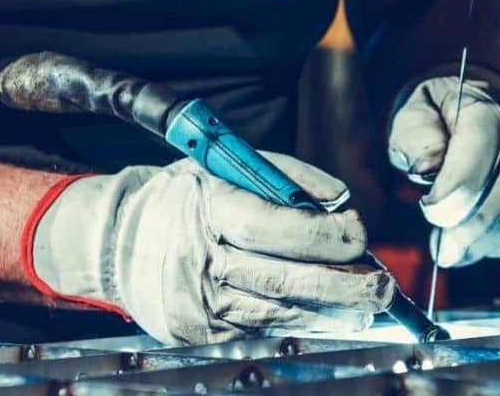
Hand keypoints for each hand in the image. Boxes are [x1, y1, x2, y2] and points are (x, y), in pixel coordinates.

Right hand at [24, 154, 392, 345]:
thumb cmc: (186, 198)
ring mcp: (198, 305)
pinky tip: (331, 319)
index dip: (325, 236)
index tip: (360, 234)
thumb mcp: (227, 165)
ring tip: (367, 305)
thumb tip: (342, 200)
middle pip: (285, 281)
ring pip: (279, 315)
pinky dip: (302, 326)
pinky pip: (262, 332)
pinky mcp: (200, 334)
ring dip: (332, 313)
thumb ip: (288, 177)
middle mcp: (201, 261)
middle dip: (344, 287)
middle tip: (383, 287)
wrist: (116, 241)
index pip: (274, 228)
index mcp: (207, 210)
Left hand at [388, 68, 499, 267]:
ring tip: (460, 250)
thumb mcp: (412, 112)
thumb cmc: (438, 115)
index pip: (480, 145)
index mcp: (484, 105)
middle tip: (446, 253)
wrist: (480, 101)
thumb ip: (414, 137)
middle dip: (476, 225)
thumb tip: (426, 169)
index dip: (459, 186)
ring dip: (494, 238)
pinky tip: (489, 244)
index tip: (433, 214)